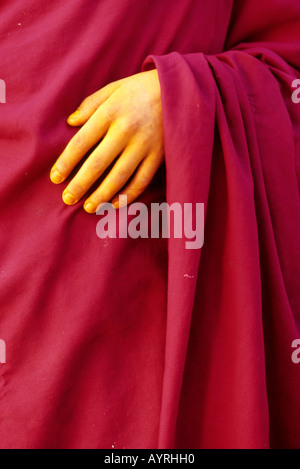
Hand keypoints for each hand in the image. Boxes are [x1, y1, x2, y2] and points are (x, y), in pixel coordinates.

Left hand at [50, 69, 163, 212]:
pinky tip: (115, 204)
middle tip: (68, 199)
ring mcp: (144, 145)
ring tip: (89, 207)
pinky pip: (142, 181)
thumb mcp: (113, 88)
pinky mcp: (159, 156)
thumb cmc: (141, 89)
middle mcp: (126, 131)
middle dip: (80, 185)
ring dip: (102, 195)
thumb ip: (90, 104)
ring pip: (119, 177)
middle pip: (98, 163)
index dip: (66, 162)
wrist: (180, 89)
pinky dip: (128, 195)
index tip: (56, 178)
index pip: (81, 142)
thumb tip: (70, 123)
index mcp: (110, 112)